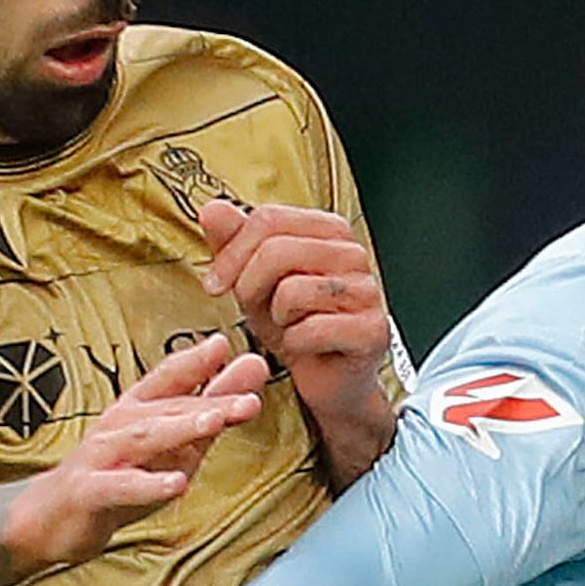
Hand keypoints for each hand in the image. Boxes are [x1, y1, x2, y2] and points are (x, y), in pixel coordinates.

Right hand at [2, 335, 271, 573]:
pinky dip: (149, 485)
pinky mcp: (91, 490)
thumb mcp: (173, 443)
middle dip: (210, 401)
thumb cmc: (120, 473)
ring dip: (181, 428)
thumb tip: (254, 366)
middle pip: (170, 409)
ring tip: (216, 422)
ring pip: (145, 438)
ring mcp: (103, 455)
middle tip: (250, 398)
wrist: (55, 516)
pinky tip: (177, 484)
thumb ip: (212, 407)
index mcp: (139, 408)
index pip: (169, 377)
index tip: (226, 343)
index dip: (196, 360)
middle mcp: (120, 423)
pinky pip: (123, 486)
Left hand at [198, 195, 398, 481]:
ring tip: (287, 326)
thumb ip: (233, 244)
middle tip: (252, 309)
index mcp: (328, 230)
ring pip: (291, 290)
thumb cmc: (296, 325)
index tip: (215, 284)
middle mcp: (352, 253)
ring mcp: (367, 291)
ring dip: (276, 318)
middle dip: (249, 286)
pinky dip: (295, 344)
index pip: (269, 219)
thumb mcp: (254, 281)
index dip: (231, 253)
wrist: (327, 377)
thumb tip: (213, 209)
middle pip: (276, 250)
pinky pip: (311, 329)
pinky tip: (305, 346)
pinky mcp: (371, 330)